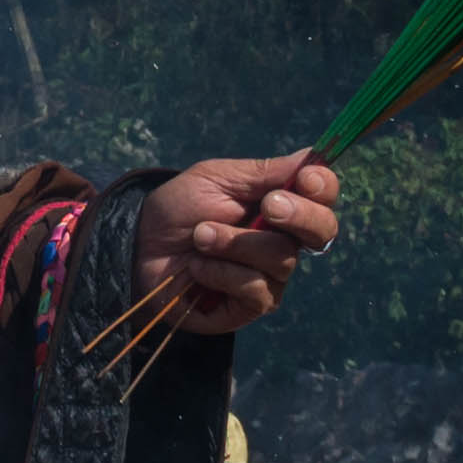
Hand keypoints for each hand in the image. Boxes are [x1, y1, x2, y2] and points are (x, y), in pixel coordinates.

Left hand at [133, 156, 340, 335]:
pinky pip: (256, 289)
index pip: (322, 196)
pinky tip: (198, 267)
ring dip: (235, 243)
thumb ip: (265, 172)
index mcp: (281, 205)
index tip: (305, 178)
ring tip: (201, 236)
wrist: (139, 246)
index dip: (323, 186)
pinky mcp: (251, 306)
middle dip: (299, 215)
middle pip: (322, 230)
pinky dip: (222, 272)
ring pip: (282, 258)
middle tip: (267, 207)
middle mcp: (285, 241)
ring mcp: (271, 276)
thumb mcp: (217, 179)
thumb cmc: (178, 210)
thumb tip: (312, 156)